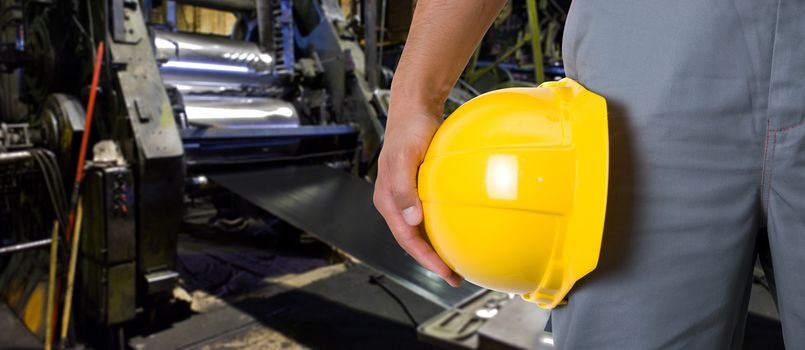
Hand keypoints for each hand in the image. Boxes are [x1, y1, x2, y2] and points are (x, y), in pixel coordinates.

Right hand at [373, 111, 462, 286]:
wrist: (414, 109)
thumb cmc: (409, 131)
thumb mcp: (405, 158)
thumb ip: (404, 189)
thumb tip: (412, 220)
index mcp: (387, 200)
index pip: (406, 238)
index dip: (425, 259)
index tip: (445, 272)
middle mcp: (395, 203)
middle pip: (412, 240)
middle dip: (431, 261)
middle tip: (455, 277)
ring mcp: (406, 197)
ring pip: (420, 231)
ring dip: (436, 248)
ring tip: (456, 262)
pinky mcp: (417, 189)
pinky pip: (428, 216)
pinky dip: (440, 229)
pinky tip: (456, 232)